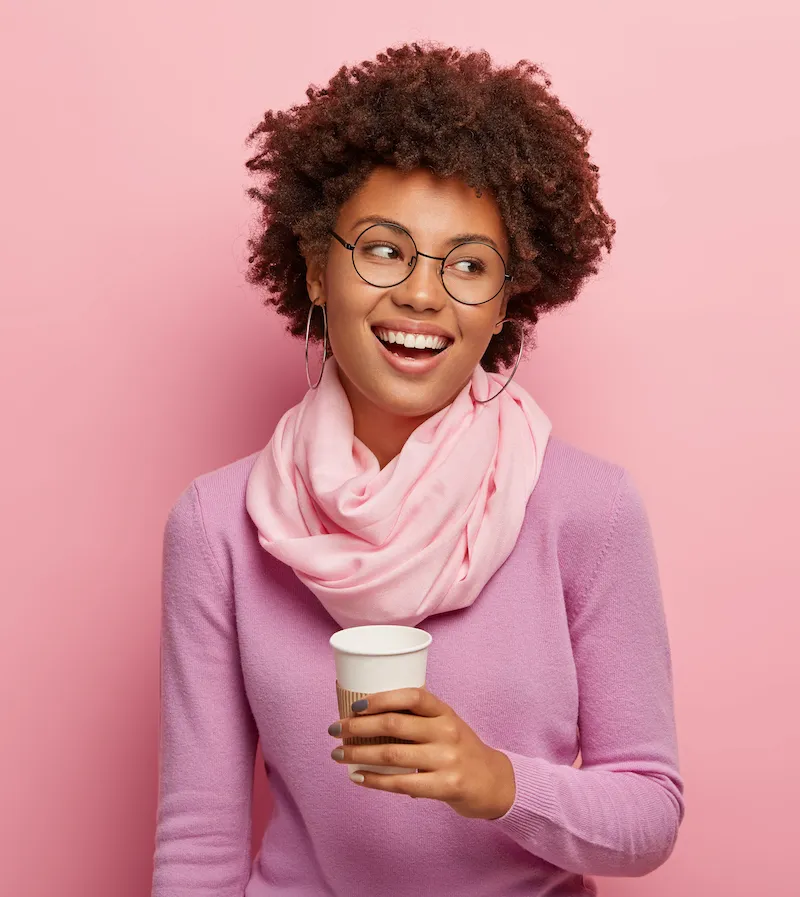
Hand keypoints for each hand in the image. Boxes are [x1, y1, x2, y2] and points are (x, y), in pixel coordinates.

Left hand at [327, 687, 515, 819]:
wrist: (493, 782)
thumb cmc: (459, 748)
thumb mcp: (445, 724)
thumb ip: (416, 718)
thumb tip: (366, 714)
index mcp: (444, 711)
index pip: (411, 696)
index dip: (380, 698)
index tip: (354, 705)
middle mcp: (447, 731)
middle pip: (394, 724)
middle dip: (358, 727)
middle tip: (335, 730)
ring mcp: (448, 759)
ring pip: (393, 754)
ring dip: (359, 754)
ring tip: (338, 755)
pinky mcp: (447, 786)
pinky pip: (402, 784)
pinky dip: (375, 780)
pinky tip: (358, 777)